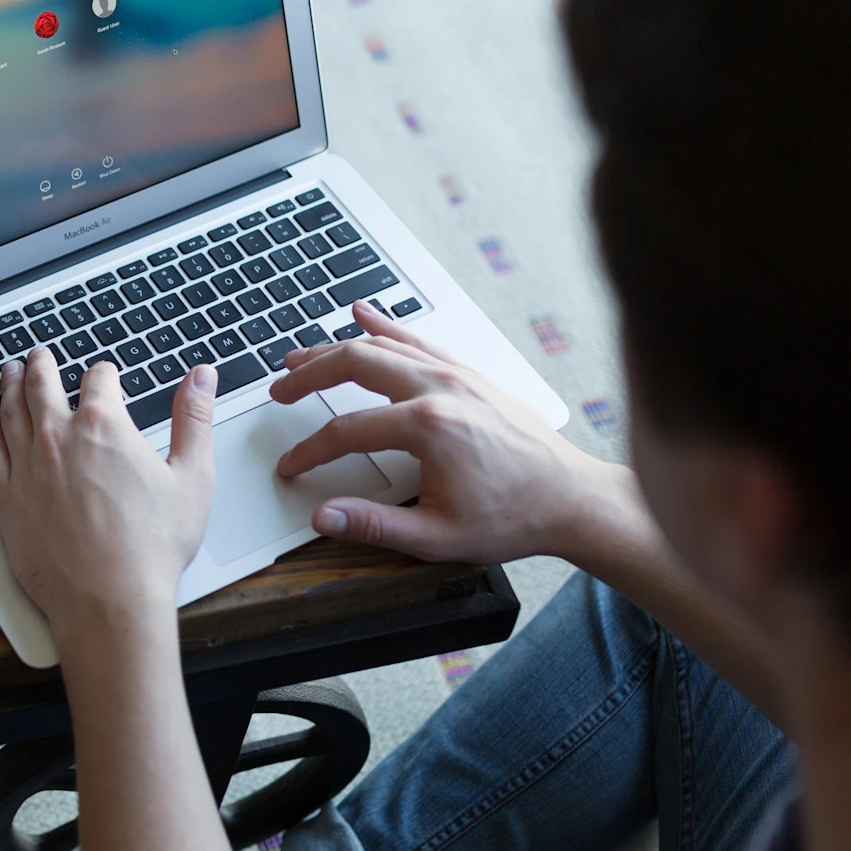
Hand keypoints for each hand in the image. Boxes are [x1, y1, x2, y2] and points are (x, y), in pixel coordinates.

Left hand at [0, 347, 216, 655]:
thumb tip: (201, 378)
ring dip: (10, 385)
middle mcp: (58, 438)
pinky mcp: (6, 497)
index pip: (98, 379)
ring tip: (9, 372)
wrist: (107, 600)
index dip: (104, 374)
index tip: (104, 377)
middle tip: (39, 355)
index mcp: (104, 426)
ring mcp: (27, 466)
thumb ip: (194, 420)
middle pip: (42, 384)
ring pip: (10, 410)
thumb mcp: (192, 477)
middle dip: (42, 364)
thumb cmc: (150, 548)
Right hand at [267, 301, 615, 562]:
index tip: (291, 466)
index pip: (346, 429)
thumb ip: (374, 525)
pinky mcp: (470, 375)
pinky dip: (385, 325)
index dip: (310, 450)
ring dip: (336, 347)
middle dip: (309, 374)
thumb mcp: (437, 537)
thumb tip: (324, 517)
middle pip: (356, 363)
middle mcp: (441, 388)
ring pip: (383, 345)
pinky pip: (418, 340)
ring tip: (301, 355)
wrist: (570, 499)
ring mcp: (458, 375)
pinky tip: (364, 314)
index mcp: (429, 426)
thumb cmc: (513, 516)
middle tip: (280, 388)